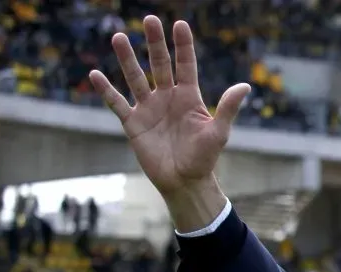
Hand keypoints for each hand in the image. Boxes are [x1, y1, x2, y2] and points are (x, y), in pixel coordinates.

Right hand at [88, 16, 248, 218]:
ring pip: (136, 78)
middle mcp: (168, 98)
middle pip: (160, 65)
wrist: (185, 181)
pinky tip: (95, 74)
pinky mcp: (133, 123)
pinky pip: (117, 104)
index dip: (183, 46)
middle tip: (149, 20)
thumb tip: (245, 86)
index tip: (179, 24)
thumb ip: (228, 108)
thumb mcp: (218, 132)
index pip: (185, 65)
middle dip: (154, 43)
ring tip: (119, 37)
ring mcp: (149, 109)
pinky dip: (107, 91)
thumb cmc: (204, 158)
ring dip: (127, 59)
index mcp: (189, 97)